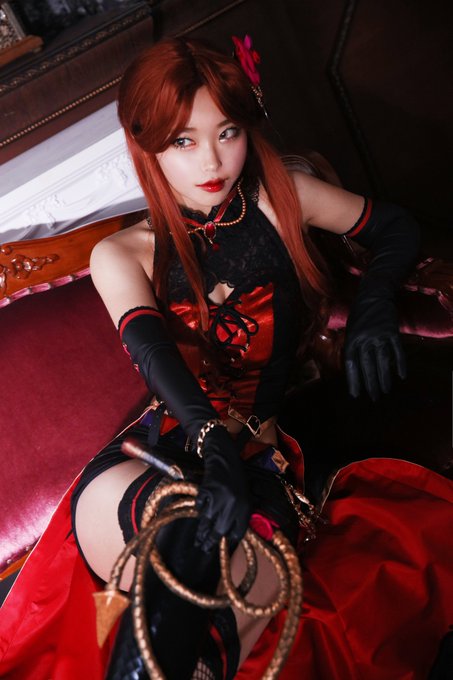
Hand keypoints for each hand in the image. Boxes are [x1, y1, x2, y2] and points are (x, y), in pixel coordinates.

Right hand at [195, 426, 250, 552]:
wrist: (224, 457)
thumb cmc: (235, 477)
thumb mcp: (244, 495)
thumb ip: (239, 513)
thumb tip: (229, 533)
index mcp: (246, 507)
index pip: (238, 532)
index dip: (229, 540)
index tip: (222, 545)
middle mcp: (233, 505)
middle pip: (220, 530)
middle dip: (211, 542)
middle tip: (205, 549)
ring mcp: (219, 499)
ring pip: (207, 521)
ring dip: (202, 532)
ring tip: (198, 540)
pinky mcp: (207, 491)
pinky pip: (200, 506)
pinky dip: (199, 509)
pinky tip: (199, 511)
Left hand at [344, 296, 405, 400]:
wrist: (373, 294)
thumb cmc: (360, 315)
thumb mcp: (350, 329)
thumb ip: (352, 347)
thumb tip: (354, 369)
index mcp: (351, 339)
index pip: (351, 364)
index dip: (353, 380)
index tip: (356, 395)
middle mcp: (364, 338)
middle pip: (367, 366)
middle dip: (370, 383)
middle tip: (374, 398)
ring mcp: (379, 335)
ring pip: (382, 361)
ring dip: (384, 377)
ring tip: (386, 391)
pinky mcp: (392, 331)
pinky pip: (397, 350)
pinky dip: (400, 363)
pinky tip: (401, 376)